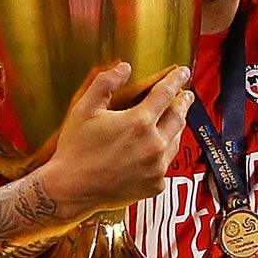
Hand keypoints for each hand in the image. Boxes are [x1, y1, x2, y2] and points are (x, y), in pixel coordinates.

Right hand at [39, 62, 193, 216]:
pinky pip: (166, 164)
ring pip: (176, 140)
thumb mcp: (84, 109)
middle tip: (185, 94)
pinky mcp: (155, 185)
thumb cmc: (76, 149)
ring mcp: (157, 167)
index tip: (182, 72)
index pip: (165, 93)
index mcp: (138, 122)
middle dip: (183, 102)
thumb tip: (124, 68)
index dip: (175, 79)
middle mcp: (153, 145)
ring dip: (176, 127)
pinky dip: (164, 153)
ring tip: (173, 119)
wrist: (71, 189)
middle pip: (178, 116)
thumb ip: (105, 84)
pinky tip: (156, 149)